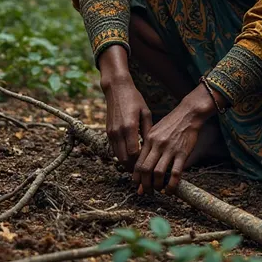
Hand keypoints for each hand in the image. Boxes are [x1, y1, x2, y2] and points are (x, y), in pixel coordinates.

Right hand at [99, 46, 151, 171]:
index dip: (141, 162)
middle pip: (124, 159)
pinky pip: (114, 149)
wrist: (116, 89)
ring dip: (127, 163)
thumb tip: (153, 146)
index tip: (150, 164)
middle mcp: (118, 132)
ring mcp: (111, 133)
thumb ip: (148, 130)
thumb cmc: (134, 99)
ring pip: (117, 156)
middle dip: (134, 167)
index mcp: (129, 127)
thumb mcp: (145, 112)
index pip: (133, 153)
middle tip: (145, 171)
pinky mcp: (108, 132)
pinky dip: (122, 155)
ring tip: (138, 167)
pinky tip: (131, 156)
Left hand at [133, 82, 217, 194]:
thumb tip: (144, 161)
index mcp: (149, 139)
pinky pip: (175, 173)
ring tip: (158, 190)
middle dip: (144, 184)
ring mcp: (170, 149)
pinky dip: (171, 185)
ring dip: (157, 186)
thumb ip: (149, 145)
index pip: (138, 162)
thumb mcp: (156, 130)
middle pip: (145, 169)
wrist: (188, 114)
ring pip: (158, 173)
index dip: (136, 177)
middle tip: (146, 192)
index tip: (137, 185)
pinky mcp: (182, 152)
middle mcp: (157, 145)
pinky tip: (170, 190)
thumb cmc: (172, 123)